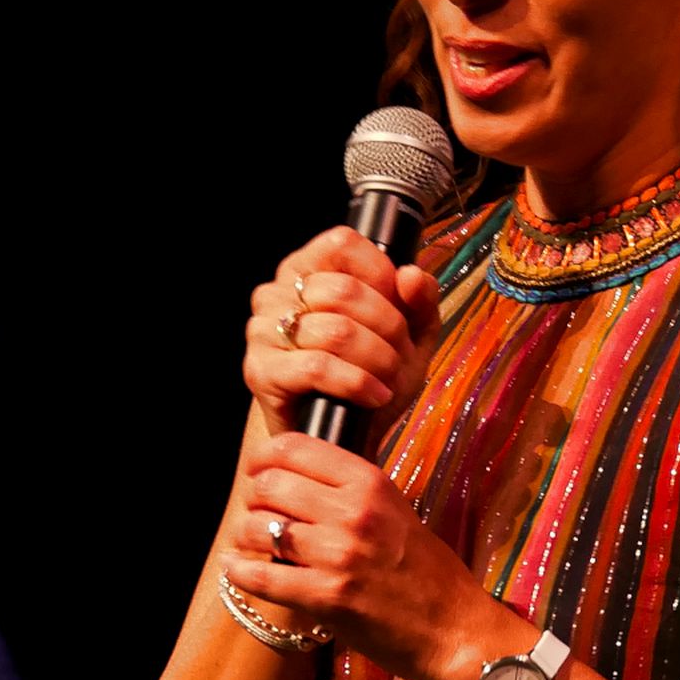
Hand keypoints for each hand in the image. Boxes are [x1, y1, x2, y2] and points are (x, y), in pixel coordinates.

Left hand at [225, 431, 531, 679]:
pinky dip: (240, 571)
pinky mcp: (326, 596)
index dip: (265, 457)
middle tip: (255, 513)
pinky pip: (262, 575)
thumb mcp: (395, 512)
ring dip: (246, 535)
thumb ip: (351, 492)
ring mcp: (338, 554)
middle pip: (270, 485)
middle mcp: (352, 511)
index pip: (296, 447)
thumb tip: (298, 478)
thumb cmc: (426, 573)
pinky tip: (236, 570)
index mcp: (370, 483)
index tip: (257, 471)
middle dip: (254, 499)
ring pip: (259, 527)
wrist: (454, 629)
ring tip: (250, 544)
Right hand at [244, 228, 441, 440]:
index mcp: (307, 268)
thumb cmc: (367, 374)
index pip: (342, 243)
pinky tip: (374, 395)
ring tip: (388, 378)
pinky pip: (316, 367)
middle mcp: (277, 292)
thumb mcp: (408, 336)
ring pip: (335, 330)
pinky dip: (356, 382)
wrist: (332, 435)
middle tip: (400, 355)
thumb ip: (420, 301)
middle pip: (344, 291)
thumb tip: (411, 275)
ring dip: (376, 358)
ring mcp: (262, 331)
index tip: (398, 305)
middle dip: (388, 327)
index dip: (379, 272)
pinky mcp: (260, 371)